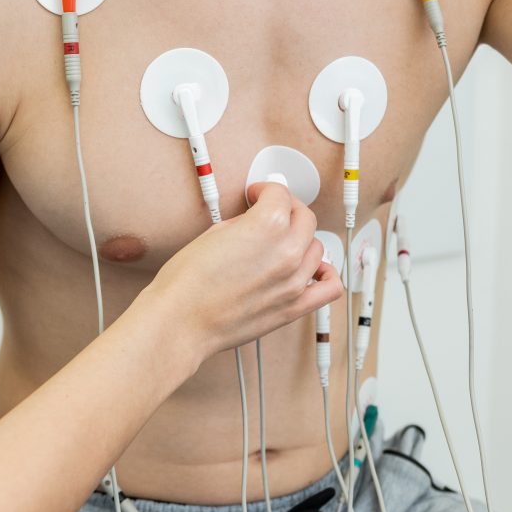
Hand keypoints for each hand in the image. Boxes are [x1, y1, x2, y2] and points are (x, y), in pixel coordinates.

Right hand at [143, 182, 341, 357]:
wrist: (181, 321)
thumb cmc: (187, 283)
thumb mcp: (213, 233)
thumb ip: (244, 223)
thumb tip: (255, 223)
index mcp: (267, 226)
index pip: (280, 194)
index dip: (265, 190)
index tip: (258, 195)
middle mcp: (287, 252)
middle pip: (305, 218)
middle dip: (288, 210)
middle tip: (273, 213)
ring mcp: (294, 281)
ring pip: (317, 248)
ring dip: (302, 240)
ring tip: (285, 243)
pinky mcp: (294, 307)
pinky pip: (330, 287)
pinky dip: (327, 274)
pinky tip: (314, 269)